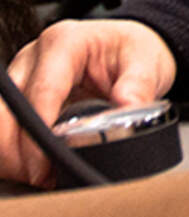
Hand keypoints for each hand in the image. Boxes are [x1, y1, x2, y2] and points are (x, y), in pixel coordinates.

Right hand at [0, 19, 175, 187]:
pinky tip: (32, 164)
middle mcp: (35, 55)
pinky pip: (3, 128)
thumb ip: (138, 85)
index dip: (39, 134)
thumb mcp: (147, 61)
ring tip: (39, 172)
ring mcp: (22, 74)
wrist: (128, 48)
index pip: (40, 92)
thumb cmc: (134, 50)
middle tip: (43, 175)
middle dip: (19, 151)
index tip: (46, 164)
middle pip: (7, 111)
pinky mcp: (17, 94)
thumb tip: (128, 107)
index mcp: (65, 42)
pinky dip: (12, 152)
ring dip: (11, 154)